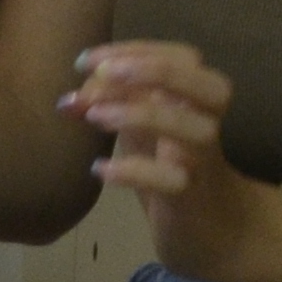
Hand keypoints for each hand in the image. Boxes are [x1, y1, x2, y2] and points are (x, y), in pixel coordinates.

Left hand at [62, 42, 281, 281]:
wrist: (210, 231)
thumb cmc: (170, 166)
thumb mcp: (141, 129)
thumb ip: (111, 106)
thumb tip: (71, 98)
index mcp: (199, 98)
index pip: (182, 57)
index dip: (135, 51)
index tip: (85, 61)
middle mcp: (211, 124)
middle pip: (209, 85)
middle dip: (155, 70)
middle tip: (102, 72)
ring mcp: (206, 162)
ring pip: (195, 131)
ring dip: (141, 115)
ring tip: (93, 116)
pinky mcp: (194, 198)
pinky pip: (173, 181)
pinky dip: (134, 171)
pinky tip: (100, 170)